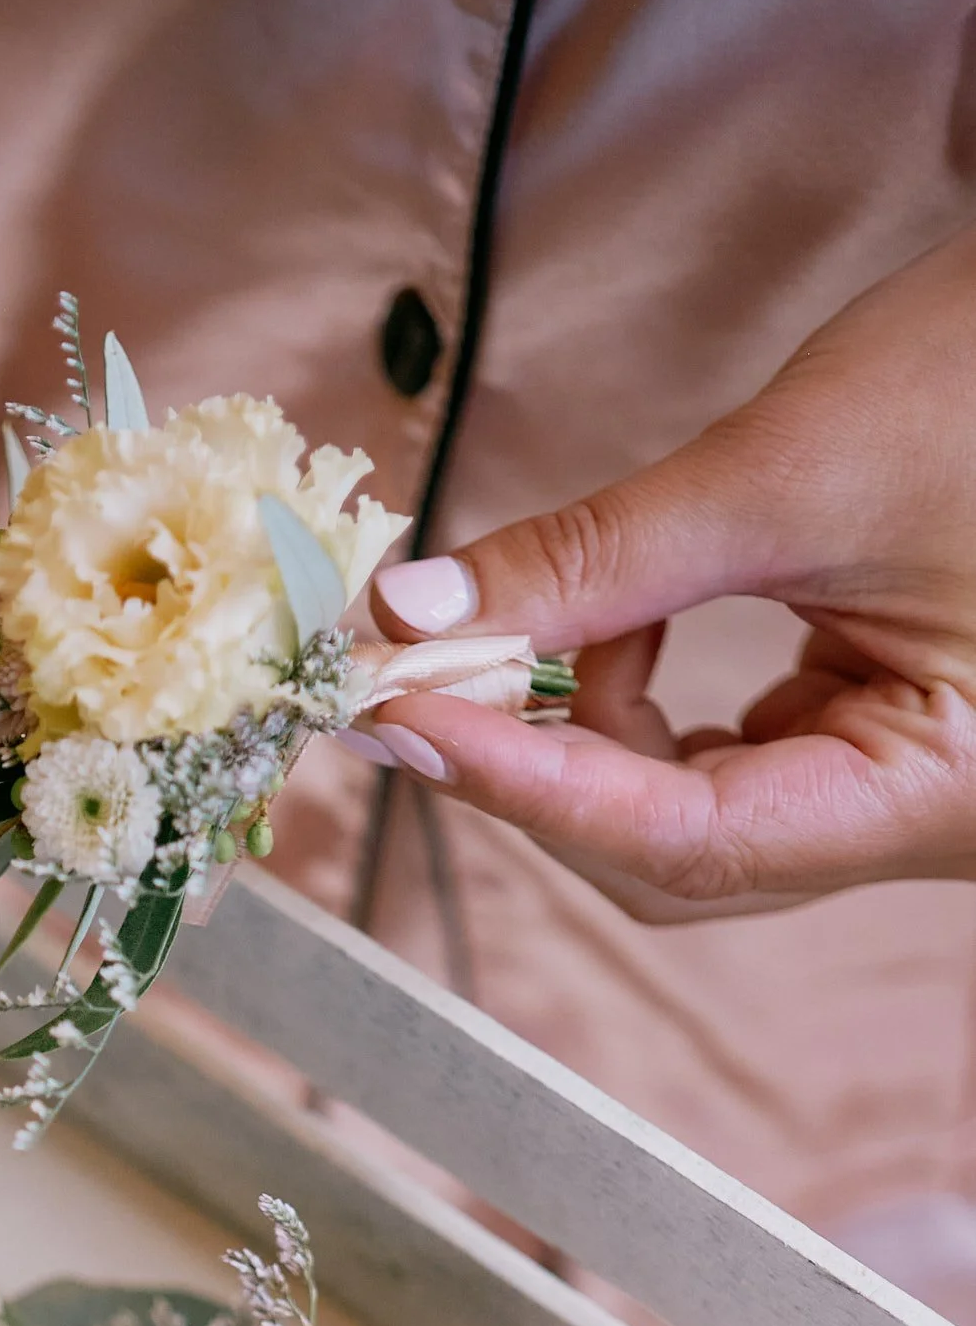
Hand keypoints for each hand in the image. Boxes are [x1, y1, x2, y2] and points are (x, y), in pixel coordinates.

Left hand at [361, 225, 975, 917]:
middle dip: (537, 766)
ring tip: (530, 620)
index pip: (684, 840)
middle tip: (414, 682)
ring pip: (682, 811)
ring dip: (581, 726)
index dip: (528, 786)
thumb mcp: (792, 469)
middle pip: (671, 855)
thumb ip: (602, 559)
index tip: (403, 717)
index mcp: (934, 797)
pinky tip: (607, 623)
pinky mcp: (870, 730)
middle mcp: (914, 821)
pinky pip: (721, 754)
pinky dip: (637, 695)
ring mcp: (892, 783)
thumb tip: (423, 617)